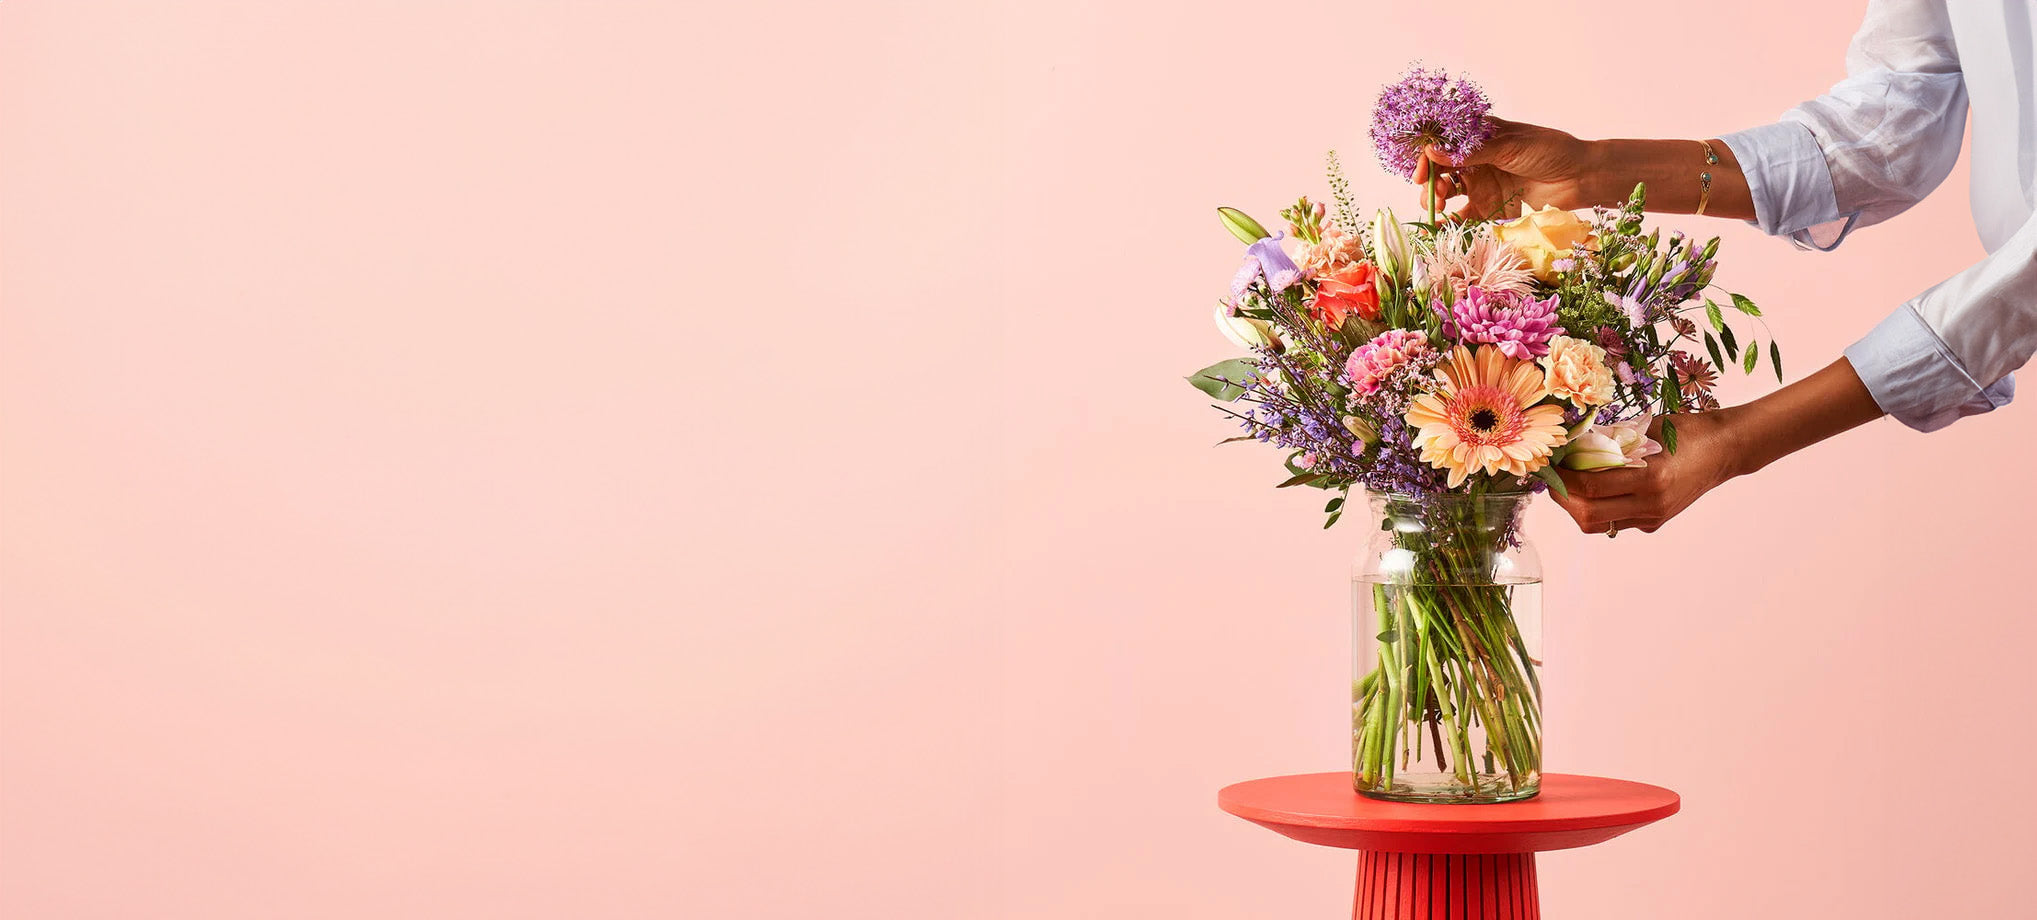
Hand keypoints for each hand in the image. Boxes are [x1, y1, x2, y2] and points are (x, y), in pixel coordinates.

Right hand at [1412, 117, 1598, 219]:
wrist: (1579, 177)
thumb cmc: (1550, 150)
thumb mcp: (1509, 146)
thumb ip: (1471, 153)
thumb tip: (1432, 152)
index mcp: (1479, 138)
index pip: (1444, 144)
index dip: (1427, 157)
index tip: (1421, 174)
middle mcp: (1476, 160)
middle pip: (1441, 171)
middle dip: (1431, 183)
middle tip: (1434, 196)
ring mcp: (1482, 185)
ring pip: (1448, 194)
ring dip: (1437, 201)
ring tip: (1439, 210)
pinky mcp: (1490, 209)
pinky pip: (1463, 218)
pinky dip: (1450, 224)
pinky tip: (1440, 228)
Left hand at [1549, 409, 1746, 534]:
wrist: (1723, 449)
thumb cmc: (1685, 432)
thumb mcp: (1643, 430)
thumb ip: (1608, 443)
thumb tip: (1569, 447)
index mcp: (1650, 478)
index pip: (1590, 487)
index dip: (1563, 477)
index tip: (1551, 463)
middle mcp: (1651, 504)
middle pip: (1587, 515)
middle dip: (1563, 498)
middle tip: (1554, 478)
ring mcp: (1652, 517)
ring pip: (1597, 524)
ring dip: (1576, 507)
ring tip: (1569, 484)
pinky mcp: (1653, 522)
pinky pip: (1614, 522)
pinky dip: (1597, 507)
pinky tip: (1596, 489)